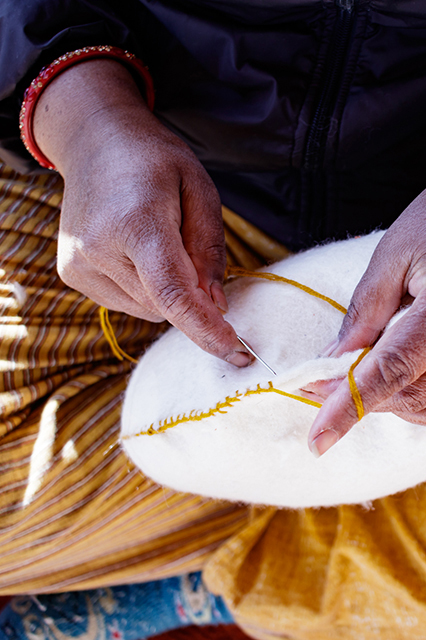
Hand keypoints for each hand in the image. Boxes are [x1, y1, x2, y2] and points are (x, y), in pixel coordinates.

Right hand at [33, 59, 252, 365]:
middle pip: (164, 306)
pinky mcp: (71, 273)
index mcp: (136, 222)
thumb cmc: (155, 162)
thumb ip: (209, 250)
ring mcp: (79, 264)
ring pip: (146, 310)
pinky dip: (143, 289)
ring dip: (165, 292)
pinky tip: (135, 251)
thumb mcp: (199, 189)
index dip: (207, 330)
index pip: (173, 294)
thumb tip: (215, 306)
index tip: (238, 353)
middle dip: (191, 296)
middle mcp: (99, 249)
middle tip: (190, 252)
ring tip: (155, 240)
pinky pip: (125, 303)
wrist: (95, 142)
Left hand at [305, 190, 425, 456]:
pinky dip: (404, 394)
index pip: (389, 372)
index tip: (317, 441)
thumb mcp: (395, 257)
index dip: (349, 408)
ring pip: (421, 405)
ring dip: (380, 400)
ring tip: (345, 376)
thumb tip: (331, 361)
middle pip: (403, 394)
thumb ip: (365, 312)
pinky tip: (385, 375)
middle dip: (351, 397)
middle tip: (311, 383)